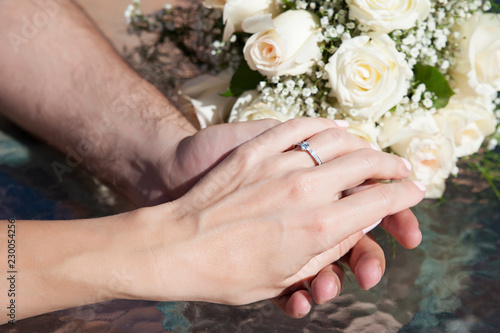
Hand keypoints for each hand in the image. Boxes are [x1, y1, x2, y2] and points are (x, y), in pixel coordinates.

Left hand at [116, 118, 424, 305]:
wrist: (171, 245)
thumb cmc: (224, 274)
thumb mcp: (283, 277)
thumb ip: (325, 247)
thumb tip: (356, 223)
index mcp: (317, 229)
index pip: (379, 203)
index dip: (404, 199)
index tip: (413, 193)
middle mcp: (305, 191)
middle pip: (368, 165)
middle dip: (393, 167)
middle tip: (403, 170)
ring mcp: (279, 164)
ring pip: (340, 140)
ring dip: (365, 144)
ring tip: (374, 149)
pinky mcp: (256, 149)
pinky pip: (301, 128)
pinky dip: (324, 127)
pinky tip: (337, 129)